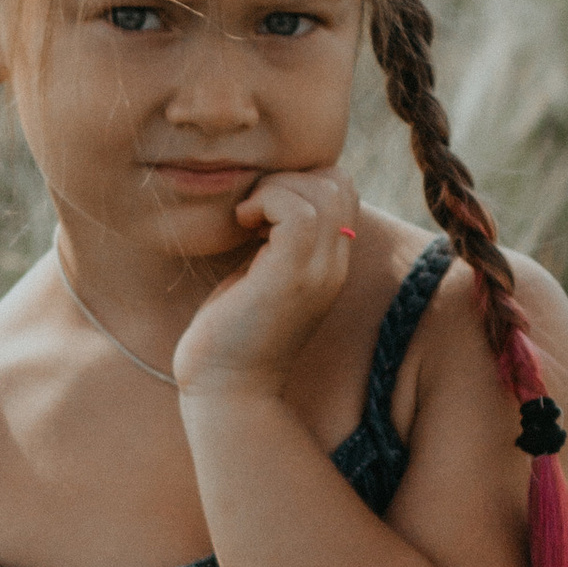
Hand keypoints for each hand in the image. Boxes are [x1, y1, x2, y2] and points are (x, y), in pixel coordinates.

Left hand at [170, 168, 361, 402]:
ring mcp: (317, 272)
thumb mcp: (260, 274)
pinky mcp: (290, 278)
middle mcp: (334, 266)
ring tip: (246, 218)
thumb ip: (273, 239)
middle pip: (338, 182)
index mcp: (330, 262)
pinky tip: (241, 224)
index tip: (261, 207)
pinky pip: (296, 212)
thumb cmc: (229, 332)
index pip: (342, 189)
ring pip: (322, 191)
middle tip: (252, 208)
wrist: (225, 389)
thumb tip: (263, 194)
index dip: (301, 180)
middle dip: (288, 177)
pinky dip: (265, 202)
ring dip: (274, 189)